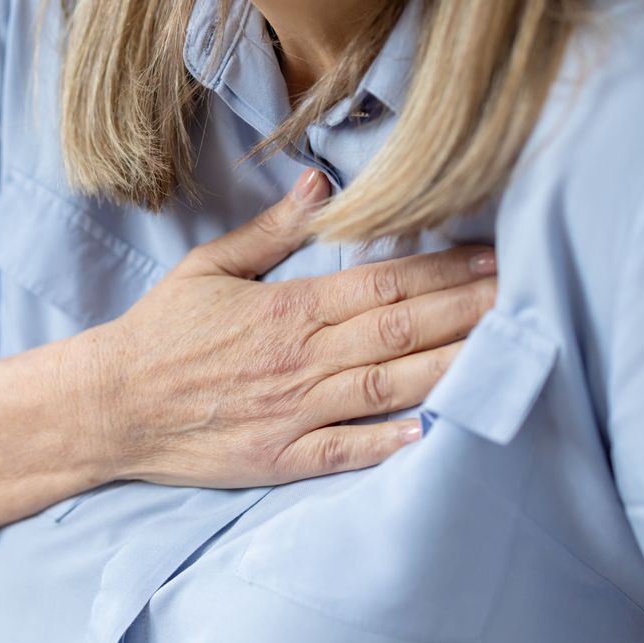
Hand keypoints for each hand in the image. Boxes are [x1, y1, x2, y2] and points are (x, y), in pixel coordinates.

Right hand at [81, 168, 496, 486]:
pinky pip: (346, 452)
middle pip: (401, 332)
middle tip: (532, 296)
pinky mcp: (279, 458)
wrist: (111, 405)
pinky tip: (438, 431)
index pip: (382, 284)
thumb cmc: (160, 333)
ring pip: (388, 387)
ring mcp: (292, 412)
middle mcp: (299, 358)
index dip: (444, 269)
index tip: (496, 258)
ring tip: (509, 353)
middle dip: (470, 312)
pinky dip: (391, 443)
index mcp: (287, 309)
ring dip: (452, 369)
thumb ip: (272, 231)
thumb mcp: (208, 268)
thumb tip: (322, 184)